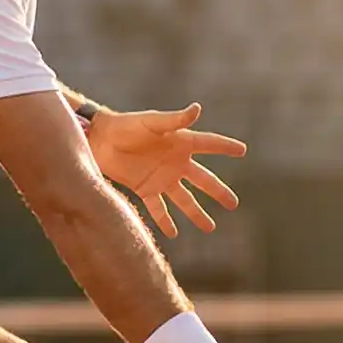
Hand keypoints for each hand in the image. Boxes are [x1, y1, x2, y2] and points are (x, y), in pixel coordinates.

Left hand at [86, 103, 244, 238]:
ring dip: (196, 214)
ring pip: (184, 200)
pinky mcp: (145, 189)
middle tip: (234, 205)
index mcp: (180, 142)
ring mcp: (161, 178)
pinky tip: (174, 233)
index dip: (226, 147)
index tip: (243, 150)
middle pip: (203, 180)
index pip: (209, 145)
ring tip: (210, 228)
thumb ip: (175, 120)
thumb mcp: (152, 122)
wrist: (100, 140)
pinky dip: (165, 221)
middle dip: (218, 192)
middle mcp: (175, 162)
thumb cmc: (126, 125)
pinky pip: (159, 208)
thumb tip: (197, 109)